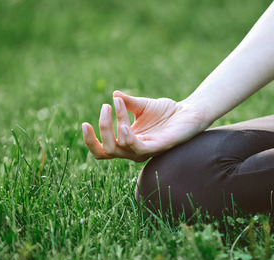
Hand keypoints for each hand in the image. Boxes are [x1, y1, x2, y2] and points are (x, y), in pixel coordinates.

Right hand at [82, 91, 209, 161]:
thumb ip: (127, 103)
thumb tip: (113, 95)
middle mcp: (134, 150)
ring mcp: (145, 150)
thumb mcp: (142, 105)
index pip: (102, 151)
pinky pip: (138, 148)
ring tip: (116, 105)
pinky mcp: (158, 147)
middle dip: (102, 128)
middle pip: (107, 150)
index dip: (90, 141)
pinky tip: (123, 125)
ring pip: (120, 147)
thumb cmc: (166, 111)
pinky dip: (127, 137)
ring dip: (113, 126)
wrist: (189, 112)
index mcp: (127, 141)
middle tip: (105, 107)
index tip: (84, 123)